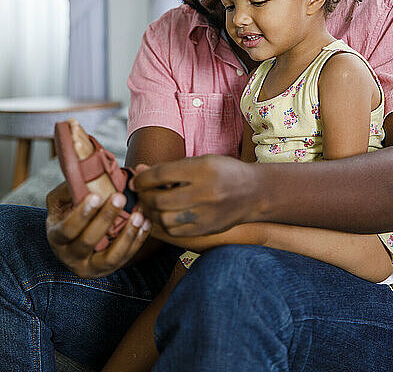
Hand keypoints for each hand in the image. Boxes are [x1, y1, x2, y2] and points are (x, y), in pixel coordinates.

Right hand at [46, 182, 150, 277]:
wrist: (76, 236)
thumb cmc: (69, 211)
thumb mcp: (62, 200)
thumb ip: (71, 188)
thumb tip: (86, 168)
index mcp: (56, 237)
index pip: (67, 229)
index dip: (81, 214)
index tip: (96, 196)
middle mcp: (70, 257)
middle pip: (88, 241)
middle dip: (106, 218)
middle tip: (120, 197)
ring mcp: (90, 267)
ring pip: (110, 257)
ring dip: (126, 235)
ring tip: (138, 215)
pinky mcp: (108, 269)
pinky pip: (125, 258)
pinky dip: (137, 241)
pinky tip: (145, 223)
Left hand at [134, 155, 257, 235]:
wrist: (254, 192)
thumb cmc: (224, 172)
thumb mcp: (200, 161)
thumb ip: (170, 168)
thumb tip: (139, 170)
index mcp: (203, 169)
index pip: (161, 174)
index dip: (143, 177)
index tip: (136, 178)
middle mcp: (205, 192)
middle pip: (159, 199)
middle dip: (144, 196)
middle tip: (141, 192)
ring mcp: (206, 214)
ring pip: (164, 218)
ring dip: (151, 212)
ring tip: (151, 204)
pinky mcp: (206, 229)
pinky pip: (175, 231)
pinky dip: (164, 223)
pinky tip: (164, 214)